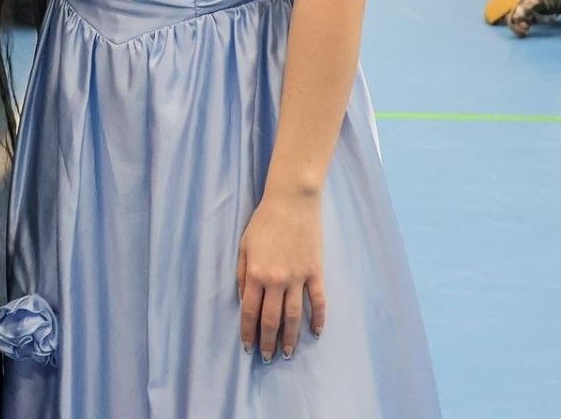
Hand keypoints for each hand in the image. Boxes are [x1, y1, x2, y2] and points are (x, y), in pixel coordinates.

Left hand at [235, 188, 325, 362]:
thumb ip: (242, 275)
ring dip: (291, 338)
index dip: (248, 332)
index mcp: (256, 274)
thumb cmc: (264, 222)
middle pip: (272, 320)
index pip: (250, 312)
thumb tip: (244, 300)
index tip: (248, 348)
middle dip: (268, 342)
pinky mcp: (315, 272)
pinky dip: (318, 319)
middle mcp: (276, 280)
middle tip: (268, 359)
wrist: (292, 202)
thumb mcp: (244, 246)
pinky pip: (318, 301)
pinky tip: (316, 333)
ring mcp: (298, 278)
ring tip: (287, 354)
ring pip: (294, 317)